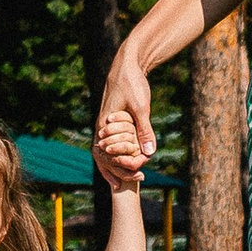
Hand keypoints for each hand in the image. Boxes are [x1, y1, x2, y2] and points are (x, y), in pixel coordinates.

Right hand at [93, 54, 154, 183]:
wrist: (126, 65)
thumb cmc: (132, 83)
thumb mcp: (141, 108)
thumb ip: (144, 130)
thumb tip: (149, 152)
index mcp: (105, 125)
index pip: (107, 156)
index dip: (118, 170)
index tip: (131, 179)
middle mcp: (102, 127)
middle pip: (104, 157)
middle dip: (115, 172)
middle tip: (127, 185)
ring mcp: (106, 124)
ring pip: (106, 151)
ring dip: (115, 165)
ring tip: (121, 181)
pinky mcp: (113, 120)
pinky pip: (112, 142)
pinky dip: (118, 153)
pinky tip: (127, 161)